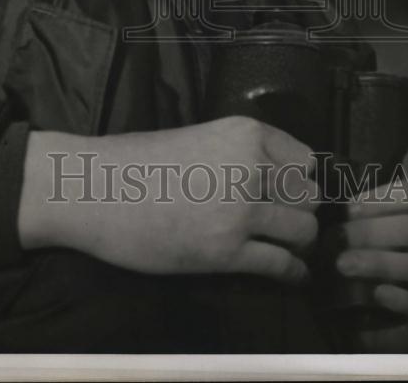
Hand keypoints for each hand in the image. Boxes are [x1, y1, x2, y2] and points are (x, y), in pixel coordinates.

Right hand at [18, 116, 319, 284]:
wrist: (97, 189)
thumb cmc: (140, 162)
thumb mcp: (203, 139)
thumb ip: (243, 155)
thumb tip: (280, 181)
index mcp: (246, 133)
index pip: (306, 161)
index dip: (299, 180)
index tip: (289, 193)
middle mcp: (251, 167)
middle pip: (309, 197)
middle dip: (300, 212)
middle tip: (283, 223)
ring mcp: (240, 211)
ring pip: (303, 232)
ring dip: (297, 243)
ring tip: (285, 247)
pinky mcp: (226, 253)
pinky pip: (280, 265)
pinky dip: (291, 273)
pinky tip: (290, 274)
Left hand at [335, 180, 407, 348]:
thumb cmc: (394, 256)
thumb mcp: (386, 231)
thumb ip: (369, 217)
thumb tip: (336, 206)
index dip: (382, 200)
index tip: (349, 209)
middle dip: (373, 231)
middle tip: (338, 237)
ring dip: (380, 262)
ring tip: (344, 264)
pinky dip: (401, 298)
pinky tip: (377, 294)